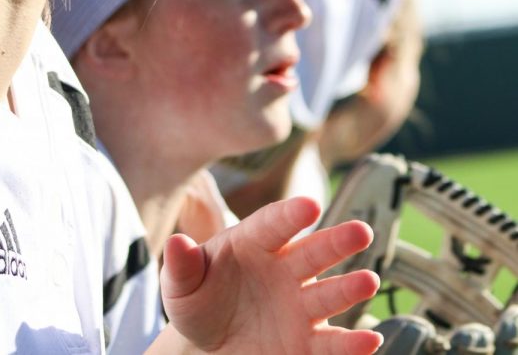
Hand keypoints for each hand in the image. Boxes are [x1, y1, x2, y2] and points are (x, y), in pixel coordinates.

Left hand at [160, 196, 382, 353]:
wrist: (206, 345)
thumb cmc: (197, 301)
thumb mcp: (182, 285)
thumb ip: (182, 265)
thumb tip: (174, 244)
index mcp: (254, 244)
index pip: (273, 224)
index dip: (291, 214)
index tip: (309, 204)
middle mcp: (283, 270)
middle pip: (313, 252)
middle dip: (337, 241)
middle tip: (361, 231)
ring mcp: (297, 305)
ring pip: (329, 294)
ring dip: (349, 287)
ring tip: (368, 281)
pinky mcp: (305, 342)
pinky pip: (331, 343)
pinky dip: (351, 345)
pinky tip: (370, 343)